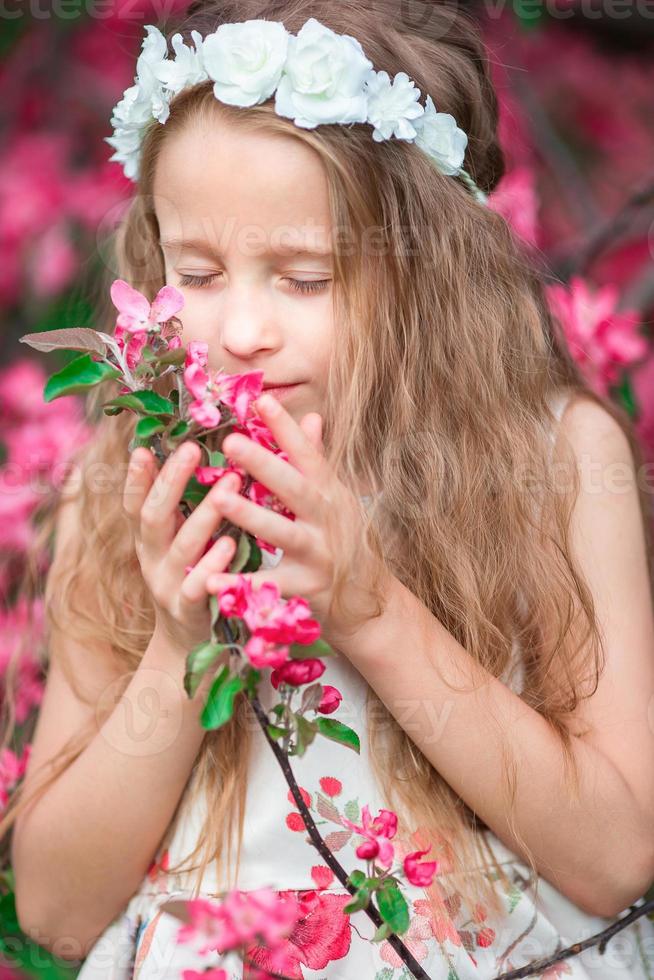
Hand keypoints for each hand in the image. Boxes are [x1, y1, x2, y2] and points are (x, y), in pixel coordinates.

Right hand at [123, 441, 241, 651]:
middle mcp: (152, 560)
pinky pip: (199, 587)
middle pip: (153, 517)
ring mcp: (168, 586)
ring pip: (182, 546)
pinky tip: (232, 544)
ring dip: (206, 513)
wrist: (192, 642)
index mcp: (149, 540)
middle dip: (171, 481)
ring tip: (230, 482)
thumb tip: (190, 452)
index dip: (136, 478)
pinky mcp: (191, 611)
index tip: (142, 448)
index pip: (135, 504)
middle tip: (192, 449)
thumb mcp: (180, 540)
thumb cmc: (195, 575)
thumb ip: (183, 505)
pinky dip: (213, 565)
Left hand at [204, 394, 390, 647]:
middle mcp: (328, 519)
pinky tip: (209, 579)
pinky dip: (240, 584)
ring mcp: (319, 554)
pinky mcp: (307, 588)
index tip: (261, 400)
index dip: (286, 427)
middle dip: (264, 464)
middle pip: (294, 487)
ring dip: (251, 516)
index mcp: (330, 493)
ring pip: (283, 533)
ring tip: (219, 500)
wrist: (369, 600)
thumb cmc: (344, 540)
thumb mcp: (336, 498)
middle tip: (230, 441)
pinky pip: (269, 585)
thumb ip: (318, 459)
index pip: (308, 454)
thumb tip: (312, 415)